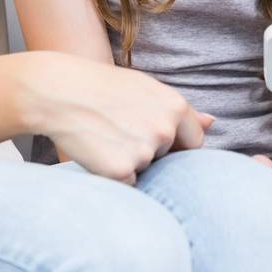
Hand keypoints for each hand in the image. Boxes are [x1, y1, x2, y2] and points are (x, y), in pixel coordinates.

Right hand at [18, 51, 210, 184]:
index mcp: (175, 107)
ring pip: (146, 169)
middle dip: (150, 151)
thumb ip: (181, 111)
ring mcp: (144, 151)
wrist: (58, 92)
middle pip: (168, 157)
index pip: (195, 142)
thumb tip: (212, 123)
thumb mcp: (146, 89)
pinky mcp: (120, 170)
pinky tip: (98, 151)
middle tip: (120, 130)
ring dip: (130, 161)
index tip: (153, 136)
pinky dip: (113, 175)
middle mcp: (165, 129)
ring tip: (107, 136)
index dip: (175, 144)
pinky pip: (126, 183)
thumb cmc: (103, 89)